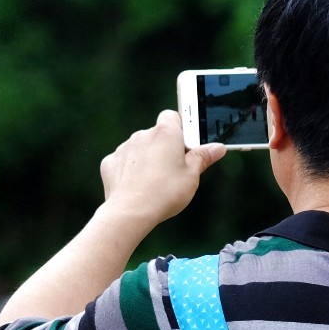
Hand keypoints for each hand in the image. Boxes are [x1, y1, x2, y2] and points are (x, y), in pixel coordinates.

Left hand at [98, 111, 226, 232]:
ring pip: (139, 148)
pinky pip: (123, 162)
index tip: (186, 145)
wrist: (131, 212)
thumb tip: (218, 147)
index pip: (173, 117)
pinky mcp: (110, 163)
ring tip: (154, 182)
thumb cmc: (165, 192)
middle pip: (156, 135)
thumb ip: (203, 157)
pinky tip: (136, 187)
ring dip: (146, 159)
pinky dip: (129, 171)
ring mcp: (124, 148)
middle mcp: (143, 135)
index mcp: (166, 133)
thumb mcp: (192, 175)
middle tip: (174, 170)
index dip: (180, 129)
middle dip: (164, 148)